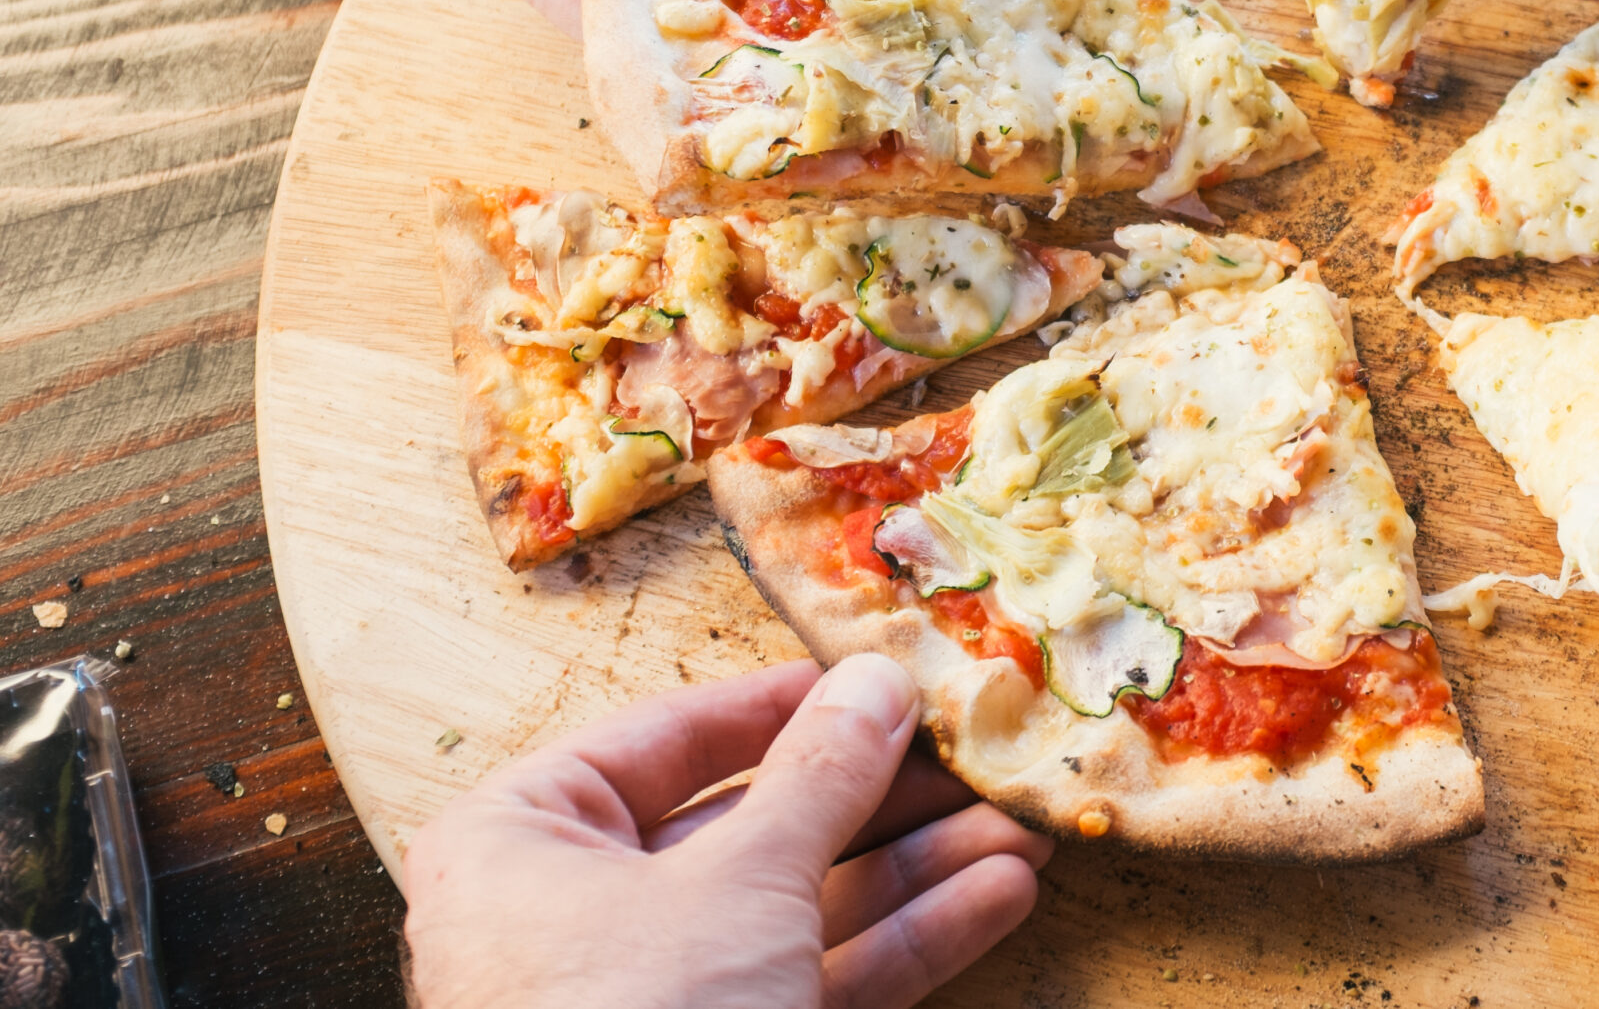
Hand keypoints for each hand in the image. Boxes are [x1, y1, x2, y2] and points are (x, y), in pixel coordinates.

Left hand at [403, 658, 1050, 1008]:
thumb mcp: (741, 879)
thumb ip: (819, 773)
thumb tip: (874, 682)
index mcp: (523, 840)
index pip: (666, 737)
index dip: (783, 705)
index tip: (877, 680)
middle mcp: (575, 914)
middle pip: (748, 824)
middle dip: (878, 798)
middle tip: (970, 756)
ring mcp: (652, 995)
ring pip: (796, 906)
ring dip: (914, 868)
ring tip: (1015, 826)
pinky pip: (815, 977)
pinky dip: (902, 940)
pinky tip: (994, 897)